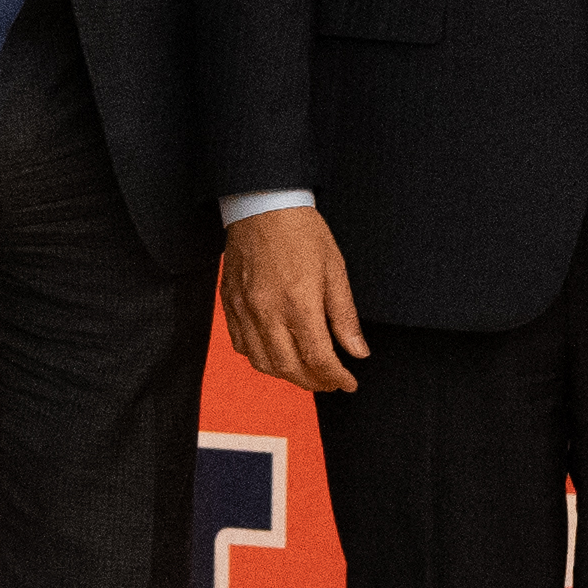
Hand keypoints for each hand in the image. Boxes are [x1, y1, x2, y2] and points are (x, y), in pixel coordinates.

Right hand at [218, 205, 372, 392]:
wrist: (263, 205)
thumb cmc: (302, 232)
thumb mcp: (335, 270)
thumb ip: (345, 316)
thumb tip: (358, 352)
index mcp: (299, 303)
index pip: (318, 358)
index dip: (336, 378)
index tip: (348, 383)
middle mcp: (268, 312)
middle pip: (289, 368)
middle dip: (313, 383)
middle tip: (330, 382)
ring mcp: (244, 310)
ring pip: (262, 363)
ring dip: (286, 375)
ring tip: (305, 371)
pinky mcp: (230, 304)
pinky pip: (241, 345)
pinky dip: (260, 358)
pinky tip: (276, 352)